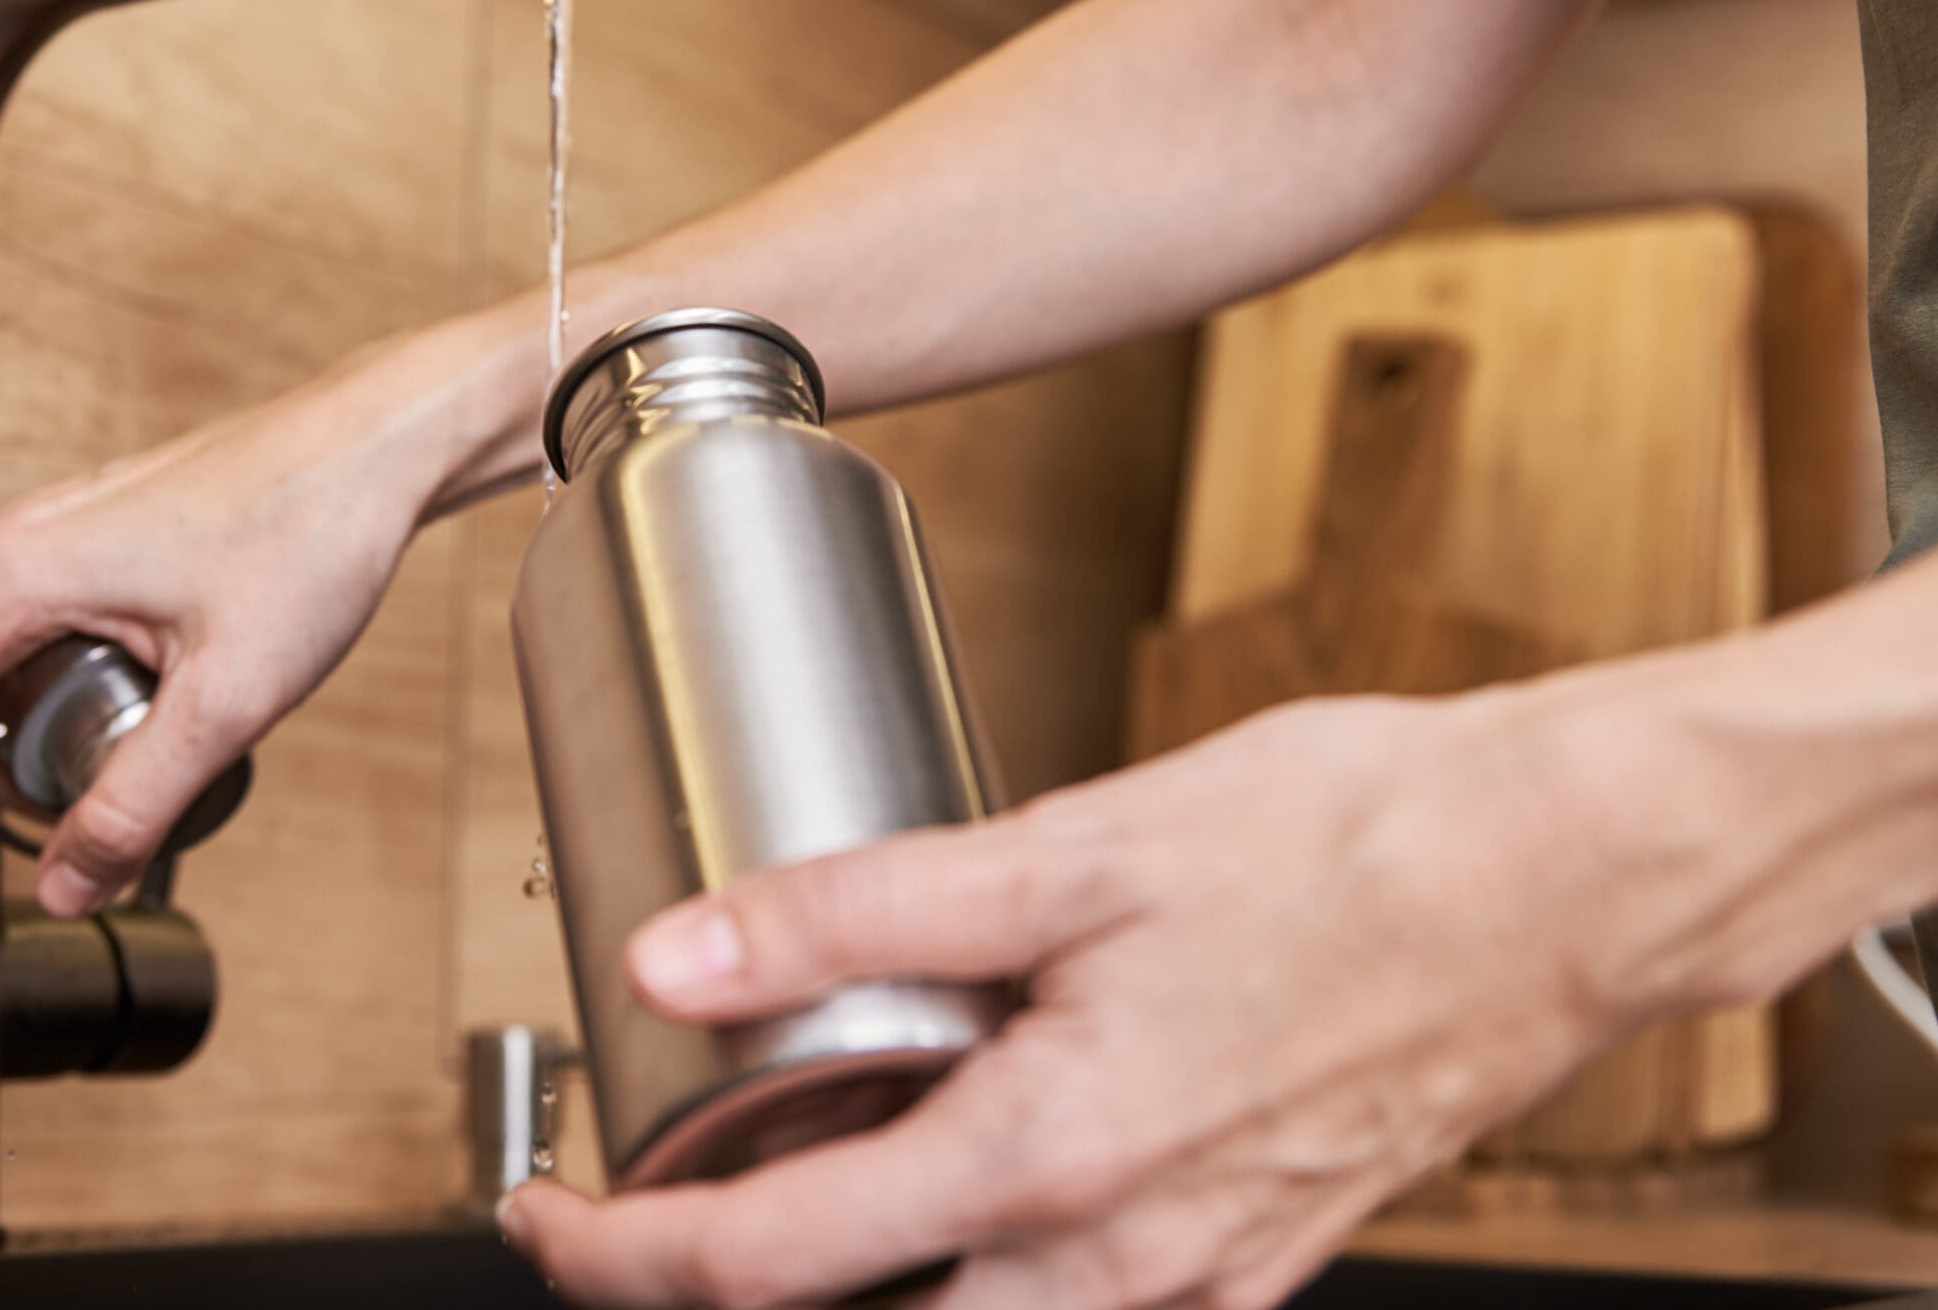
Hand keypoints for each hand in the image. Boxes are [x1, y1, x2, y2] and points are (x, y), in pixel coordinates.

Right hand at [0, 334, 509, 914]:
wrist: (378, 442)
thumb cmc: (311, 528)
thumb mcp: (229, 696)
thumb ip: (137, 800)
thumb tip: (69, 882)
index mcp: (16, 581)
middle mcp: (16, 555)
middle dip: (8, 778)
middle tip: (127, 777)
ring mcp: (57, 549)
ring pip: (14, 689)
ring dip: (72, 733)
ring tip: (192, 705)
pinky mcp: (101, 554)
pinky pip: (60, 651)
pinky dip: (100, 695)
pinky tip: (185, 689)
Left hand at [502, 690, 1669, 1309]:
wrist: (1563, 882)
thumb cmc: (1350, 845)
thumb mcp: (1075, 850)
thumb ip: (857, 911)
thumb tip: (674, 957)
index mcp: (1054, 1161)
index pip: (767, 1270)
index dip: (618, 1255)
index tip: (547, 1209)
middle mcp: (1118, 1263)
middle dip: (711, 1303)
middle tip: (629, 1214)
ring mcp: (1194, 1281)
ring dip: (843, 1293)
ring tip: (770, 1180)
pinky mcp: (1249, 1259)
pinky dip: (969, 1275)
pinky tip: (951, 1172)